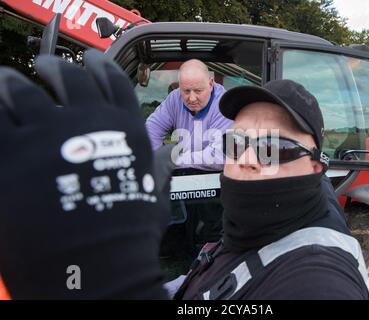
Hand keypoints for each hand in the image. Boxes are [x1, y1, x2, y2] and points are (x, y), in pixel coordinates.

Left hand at [0, 50, 172, 298]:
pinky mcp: (12, 152)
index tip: (90, 58)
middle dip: (55, 67)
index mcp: (121, 128)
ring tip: (8, 81)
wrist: (95, 262)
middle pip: (68, 76)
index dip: (99, 65)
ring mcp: (46, 132)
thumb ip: (157, 167)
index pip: (112, 81)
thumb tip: (169, 151)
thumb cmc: (129, 232)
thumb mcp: (153, 195)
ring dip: (14, 82)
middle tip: (44, 66)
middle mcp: (86, 120)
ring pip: (22, 89)